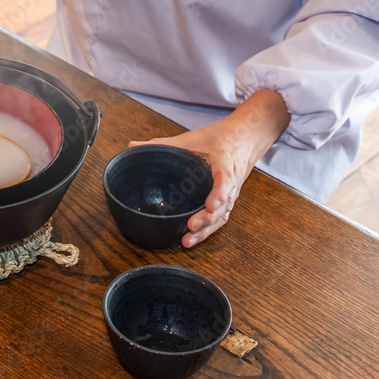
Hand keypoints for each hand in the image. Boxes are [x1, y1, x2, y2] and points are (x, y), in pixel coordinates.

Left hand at [129, 89, 290, 247]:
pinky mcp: (228, 200)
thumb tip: (132, 146)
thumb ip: (162, 143)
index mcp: (224, 163)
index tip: (210, 206)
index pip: (225, 180)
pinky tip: (194, 238)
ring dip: (207, 230)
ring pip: (222, 215)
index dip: (219, 194)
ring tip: (188, 240)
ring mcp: (231, 193)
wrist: (245, 138)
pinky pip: (221, 217)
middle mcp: (231, 182)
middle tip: (191, 227)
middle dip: (208, 219)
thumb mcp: (191, 138)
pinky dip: (209, 229)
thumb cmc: (219, 137)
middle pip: (224, 205)